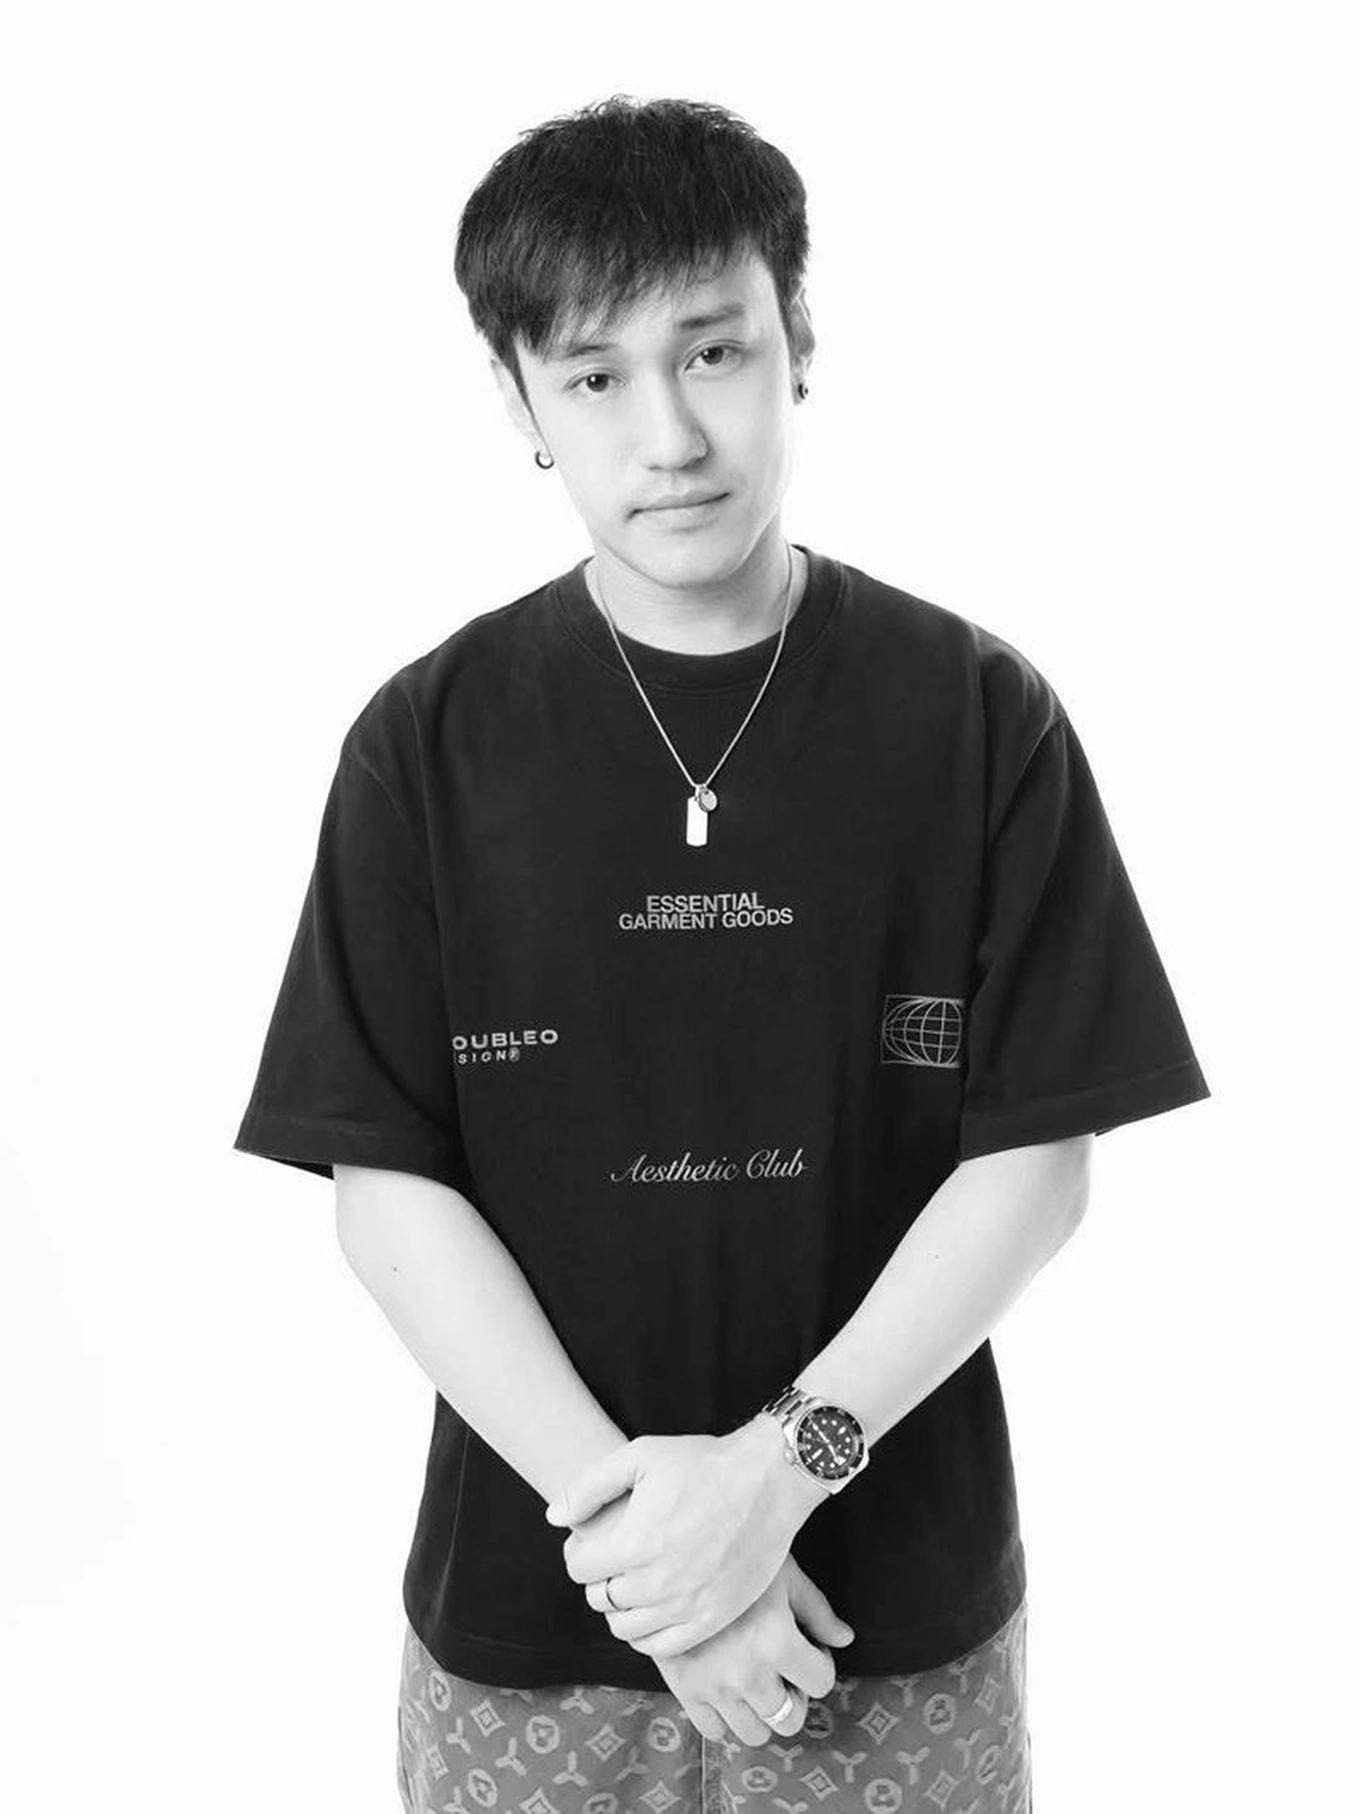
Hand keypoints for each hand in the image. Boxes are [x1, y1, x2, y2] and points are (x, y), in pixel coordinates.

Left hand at [546, 1427, 821, 1657]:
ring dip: (619, 1608)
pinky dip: (647, 1635)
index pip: (580, 1568)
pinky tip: (652, 1609)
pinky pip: (662, 1648)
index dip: (579, 1551)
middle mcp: (658, 1582)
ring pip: (626, 1628)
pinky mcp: (713, 1618)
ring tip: (632, 1583)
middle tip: (613, 1560)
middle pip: (600, 1599)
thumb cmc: (703, 1462)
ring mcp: (688, 1605)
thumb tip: (554, 1518)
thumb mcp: (640, 1455)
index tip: (591, 1541)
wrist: (769, 1480)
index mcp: (636, 1542)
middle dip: (598, 1578)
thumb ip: (589, 1487)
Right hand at [650, 1553, 855, 1744]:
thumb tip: (844, 1639)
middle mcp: (747, 1674)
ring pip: (754, 1733)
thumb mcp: (783, 1573)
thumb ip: (817, 1611)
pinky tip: (726, 1685)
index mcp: (776, 1641)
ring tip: (757, 1678)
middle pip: (789, 1719)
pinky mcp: (684, 1689)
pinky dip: (725, 1716)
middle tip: (784, 1668)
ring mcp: (714, 1686)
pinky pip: (714, 1731)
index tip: (808, 1645)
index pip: (821, 1681)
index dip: (820, 1662)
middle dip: (794, 1696)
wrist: (671, 1555)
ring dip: (762, 1711)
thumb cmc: (734, 1556)